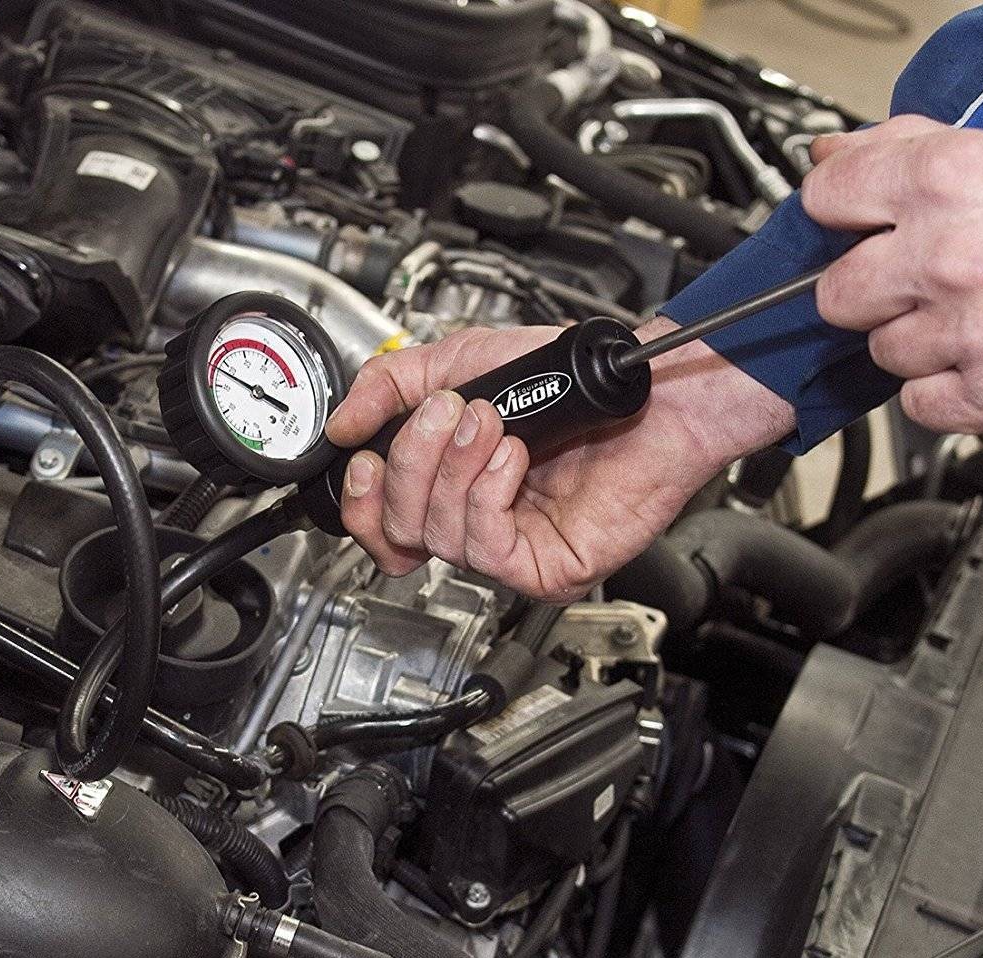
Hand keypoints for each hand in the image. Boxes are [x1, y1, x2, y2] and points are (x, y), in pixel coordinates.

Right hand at [324, 323, 793, 599]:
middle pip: (396, 529)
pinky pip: (486, 548)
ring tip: (494, 422)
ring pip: (437, 536)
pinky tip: (514, 458)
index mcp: (447, 486)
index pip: (378, 522)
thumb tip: (341, 424)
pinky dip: (489, 494)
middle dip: (411, 462)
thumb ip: (390, 385)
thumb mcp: (460, 363)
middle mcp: (473, 523)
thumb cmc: (567, 381)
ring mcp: (508, 549)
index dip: (360, 496)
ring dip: (456, 468)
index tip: (363, 453)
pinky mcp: (544, 568)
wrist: (641, 390)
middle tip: (449, 412)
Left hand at [805, 116, 982, 437]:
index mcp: (951, 179)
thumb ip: (914, 149)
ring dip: (918, 341)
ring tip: (978, 318)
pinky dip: (945, 391)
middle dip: (870, 290)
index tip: (851, 222)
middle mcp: (948, 254)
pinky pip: (919, 403)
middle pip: (838, 292)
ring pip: (882, 351)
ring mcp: (966, 330)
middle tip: (919, 282)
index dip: (838, 212)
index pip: (828, 195)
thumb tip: (832, 153)